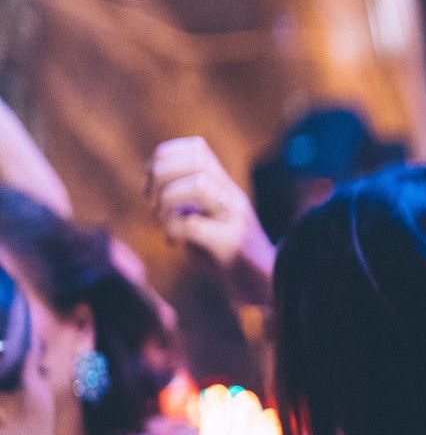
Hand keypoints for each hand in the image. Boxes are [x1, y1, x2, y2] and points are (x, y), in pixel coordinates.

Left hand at [148, 137, 274, 304]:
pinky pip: (192, 224)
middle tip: (151, 201)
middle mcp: (232, 196)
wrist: (264, 286)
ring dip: (166, 201)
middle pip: (195, 160)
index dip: (166, 156)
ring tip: (161, 220)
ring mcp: (235, 218)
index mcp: (226, 187)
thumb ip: (187, 203)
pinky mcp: (232, 244)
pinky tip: (173, 241)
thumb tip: (153, 186)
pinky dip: (171, 229)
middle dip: (161, 175)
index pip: (197, 148)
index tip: (152, 181)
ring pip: (197, 186)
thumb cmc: (228, 254)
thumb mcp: (208, 220)